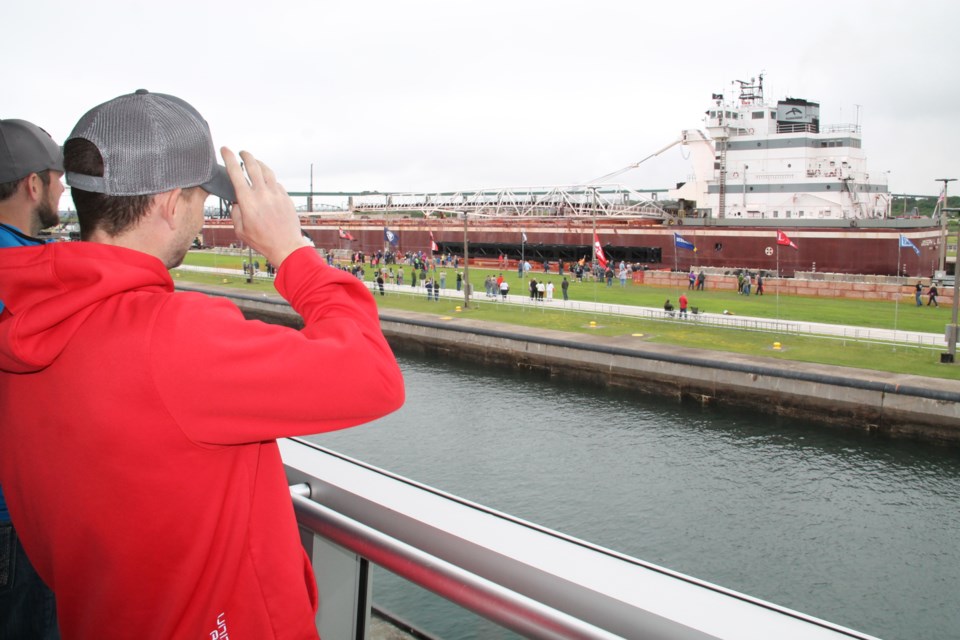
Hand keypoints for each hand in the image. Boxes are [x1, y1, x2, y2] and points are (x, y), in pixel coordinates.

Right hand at [221, 147, 310, 265]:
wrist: (286, 246)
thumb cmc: (263, 241)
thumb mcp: (240, 230)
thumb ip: (236, 213)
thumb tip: (237, 202)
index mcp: (248, 201)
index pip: (235, 172)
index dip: (229, 158)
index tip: (225, 150)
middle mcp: (262, 194)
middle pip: (253, 165)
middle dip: (246, 155)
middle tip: (242, 152)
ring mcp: (276, 194)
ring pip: (267, 171)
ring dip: (259, 163)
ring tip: (255, 162)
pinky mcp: (286, 197)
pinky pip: (276, 183)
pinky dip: (270, 179)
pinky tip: (267, 182)